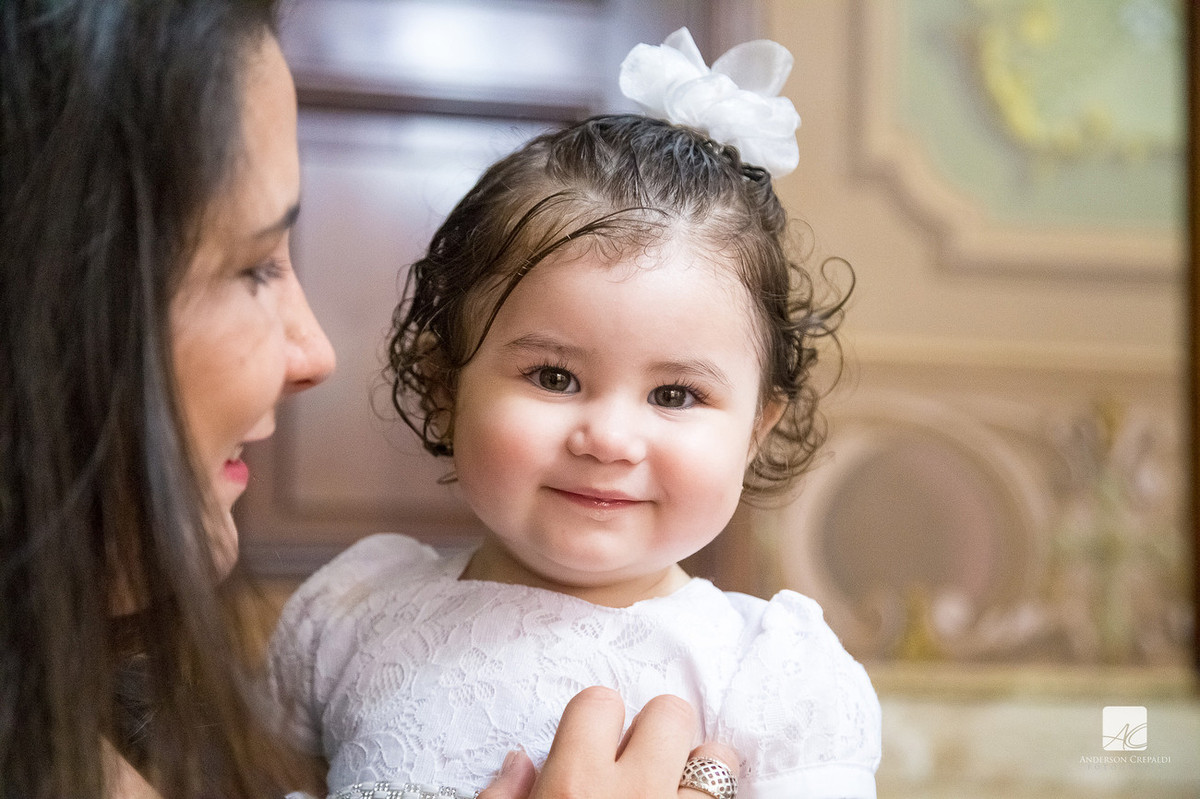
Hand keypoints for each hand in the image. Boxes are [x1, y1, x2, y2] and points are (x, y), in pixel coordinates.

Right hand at [480, 687, 738, 798]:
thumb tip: (520, 760)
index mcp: (574, 787)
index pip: (598, 702)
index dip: (596, 725)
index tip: (594, 749)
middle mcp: (636, 796)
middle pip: (668, 713)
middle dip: (657, 735)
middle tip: (644, 767)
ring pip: (719, 756)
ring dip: (702, 769)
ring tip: (682, 789)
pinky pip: (736, 796)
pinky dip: (721, 797)